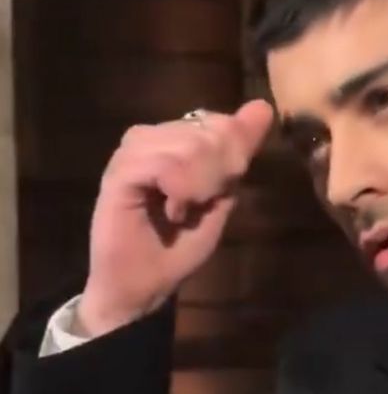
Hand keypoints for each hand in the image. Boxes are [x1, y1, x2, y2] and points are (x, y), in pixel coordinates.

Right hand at [77, 100, 273, 337]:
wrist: (142, 286)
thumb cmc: (177, 247)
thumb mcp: (221, 197)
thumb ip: (239, 154)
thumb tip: (263, 106)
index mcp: (174, 141)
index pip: (217, 120)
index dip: (231, 153)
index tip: (222, 189)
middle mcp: (151, 139)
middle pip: (207, 129)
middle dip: (217, 172)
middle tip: (199, 203)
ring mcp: (132, 154)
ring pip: (187, 143)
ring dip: (199, 183)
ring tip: (183, 210)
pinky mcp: (118, 174)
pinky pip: (163, 163)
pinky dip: (179, 189)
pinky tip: (173, 211)